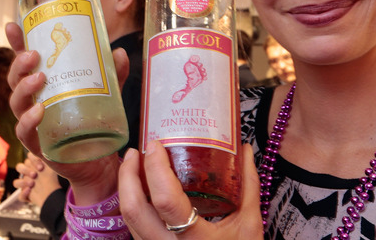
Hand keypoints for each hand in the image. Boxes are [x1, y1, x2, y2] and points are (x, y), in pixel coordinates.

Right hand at [5, 22, 128, 204]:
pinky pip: (25, 132)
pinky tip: (40, 111)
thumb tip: (120, 52)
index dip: (16, 43)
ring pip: (16, 103)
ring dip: (24, 88)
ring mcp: (33, 124)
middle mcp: (33, 102)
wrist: (97, 162)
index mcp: (44, 85)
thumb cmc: (93, 123)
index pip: (25, 61)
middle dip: (19, 64)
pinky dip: (29, 121)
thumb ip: (112, 75)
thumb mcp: (106, 95)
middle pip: (14, 79)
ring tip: (39, 78)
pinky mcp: (38, 145)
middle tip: (34, 54)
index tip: (12, 25)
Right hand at [14, 152, 61, 206]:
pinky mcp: (26, 196)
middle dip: (26, 170)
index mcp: (33, 165)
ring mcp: (25, 185)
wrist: (55, 194)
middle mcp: (27, 174)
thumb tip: (43, 149)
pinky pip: (20, 196)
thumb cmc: (53, 179)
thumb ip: (46, 158)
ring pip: (16, 182)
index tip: (41, 167)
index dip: (33, 161)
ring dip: (22, 182)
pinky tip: (30, 191)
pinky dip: (24, 194)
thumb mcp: (51, 167)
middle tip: (35, 175)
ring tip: (32, 184)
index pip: (28, 158)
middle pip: (19, 167)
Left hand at [118, 141, 262, 238]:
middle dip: (128, 174)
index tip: (156, 146)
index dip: (155, 169)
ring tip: (135, 164)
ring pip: (128, 218)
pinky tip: (141, 188)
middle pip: (133, 208)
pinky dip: (133, 202)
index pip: (165, 201)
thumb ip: (247, 186)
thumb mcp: (249, 225)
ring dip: (127, 187)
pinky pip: (134, 226)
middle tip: (136, 151)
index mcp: (195, 239)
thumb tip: (245, 150)